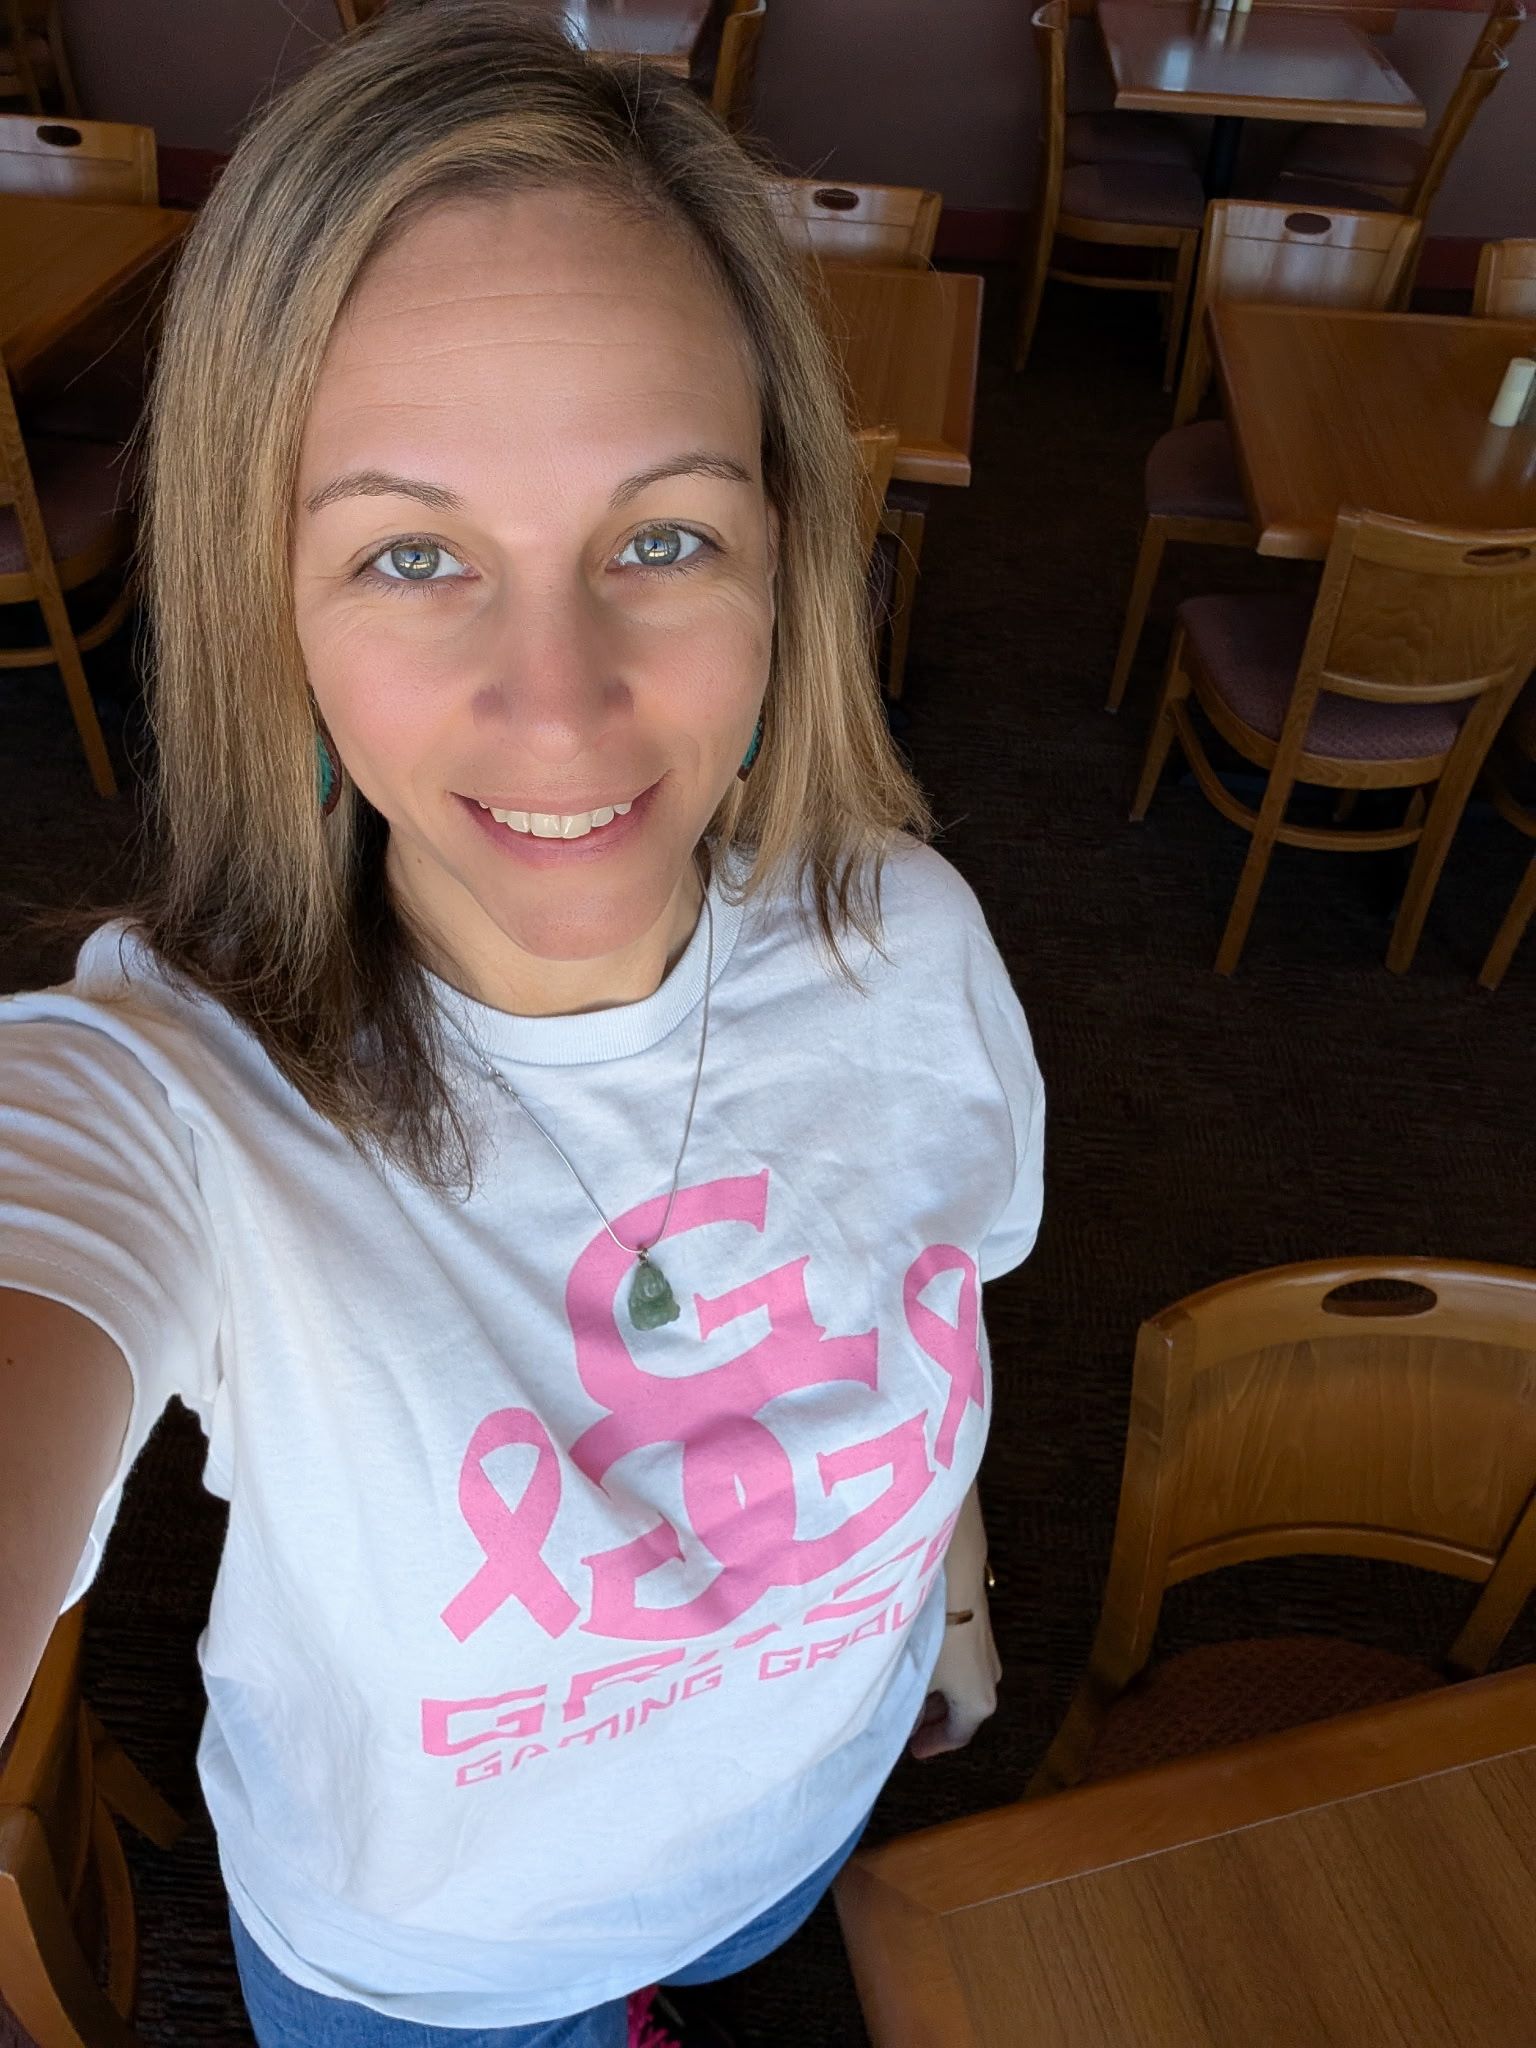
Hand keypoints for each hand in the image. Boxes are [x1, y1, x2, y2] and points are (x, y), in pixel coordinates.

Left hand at [908, 1579, 1000, 1760]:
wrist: (955, 1580)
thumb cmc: (934, 1637)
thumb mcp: (916, 1679)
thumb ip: (909, 1709)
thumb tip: (905, 1723)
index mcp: (978, 1704)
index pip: (958, 1736)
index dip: (934, 1746)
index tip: (913, 1750)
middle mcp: (991, 1682)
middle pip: (961, 1712)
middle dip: (934, 1721)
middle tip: (909, 1725)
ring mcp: (990, 1656)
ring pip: (962, 1687)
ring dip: (938, 1696)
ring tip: (911, 1694)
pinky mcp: (982, 1631)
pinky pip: (963, 1666)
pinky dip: (944, 1675)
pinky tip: (923, 1665)